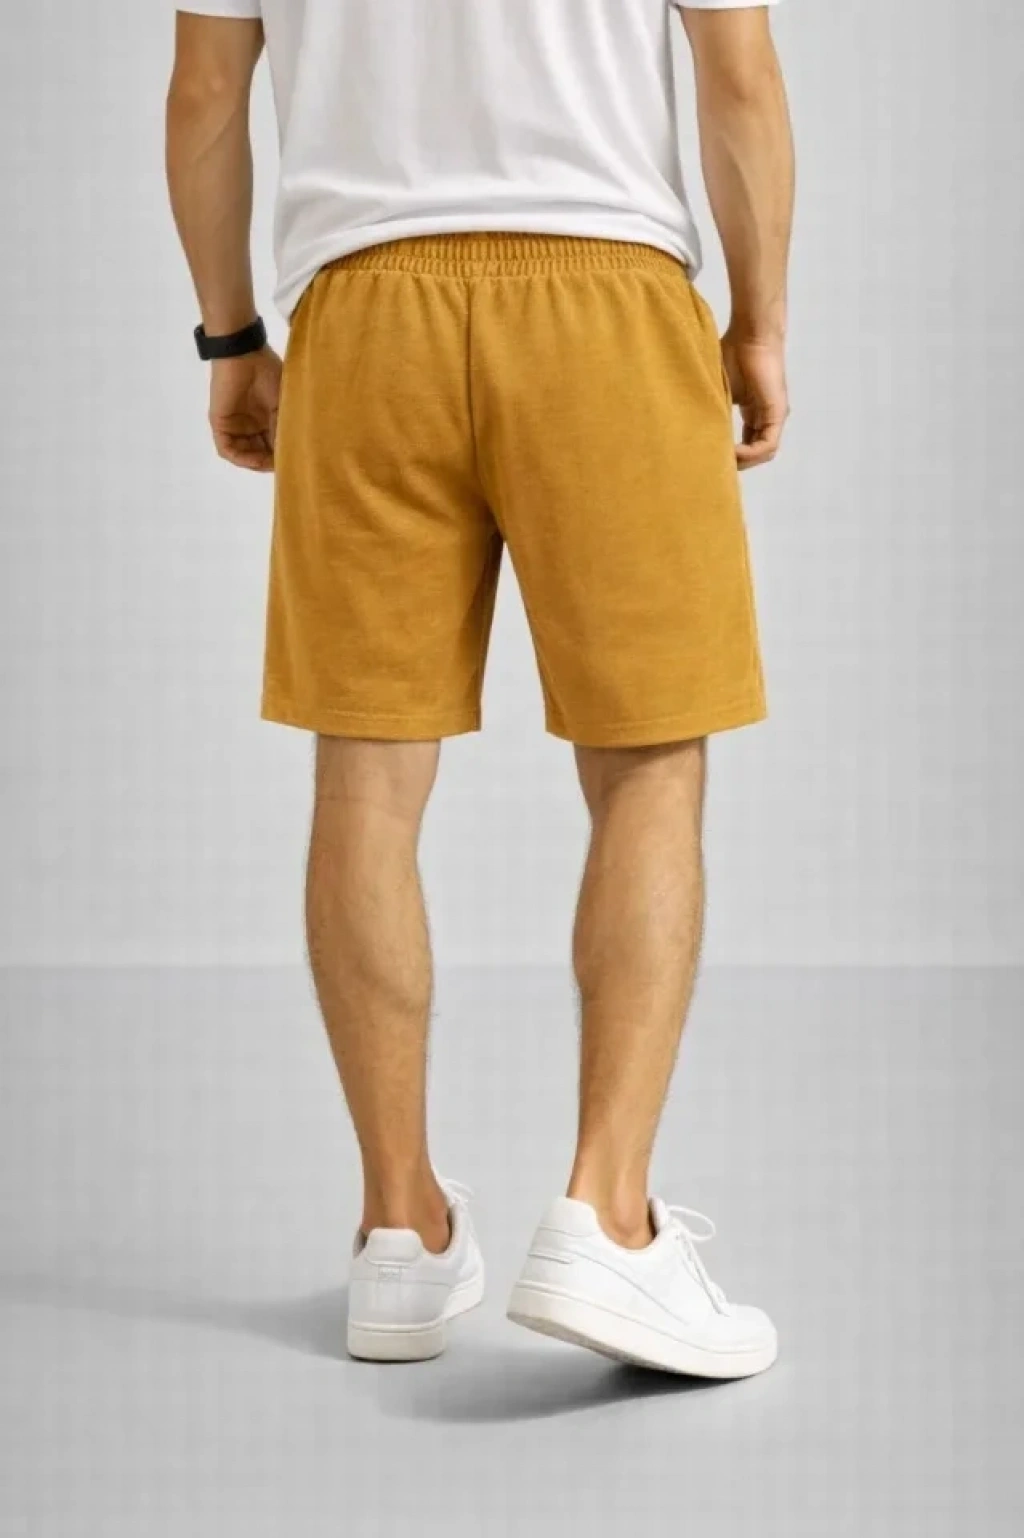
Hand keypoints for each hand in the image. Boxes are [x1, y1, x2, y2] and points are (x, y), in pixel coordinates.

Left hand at [208, 347, 282, 471]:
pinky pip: (227, 449)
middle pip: (258, 453)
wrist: (245, 355)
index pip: (272, 446)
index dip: (282, 457)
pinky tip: (255, 459)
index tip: (295, 463)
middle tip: (284, 467)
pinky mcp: (220, 424)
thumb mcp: (281, 406)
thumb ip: (282, 429)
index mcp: (264, 419)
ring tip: (270, 465)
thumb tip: (289, 454)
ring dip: (256, 463)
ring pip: (243, 454)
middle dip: (270, 463)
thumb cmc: (267, 374)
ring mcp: (233, 426)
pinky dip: (241, 458)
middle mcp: (249, 426)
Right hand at [721, 330, 789, 470]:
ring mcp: (774, 416)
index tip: (712, 456)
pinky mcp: (777, 413)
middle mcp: (766, 417)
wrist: (749, 335)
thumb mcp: (719, 390)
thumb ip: (715, 409)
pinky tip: (734, 453)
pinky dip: (751, 453)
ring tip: (724, 460)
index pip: (748, 444)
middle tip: (716, 465)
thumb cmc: (732, 354)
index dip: (732, 455)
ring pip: (764, 453)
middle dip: (738, 463)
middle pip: (756, 453)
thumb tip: (695, 429)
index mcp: (754, 413)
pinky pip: (767, 444)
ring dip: (745, 461)